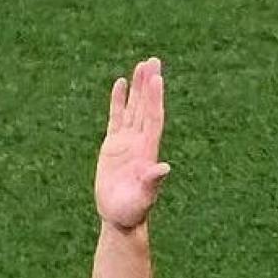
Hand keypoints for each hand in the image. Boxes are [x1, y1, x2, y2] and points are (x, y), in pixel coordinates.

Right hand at [95, 58, 171, 229]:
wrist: (120, 217)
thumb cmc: (132, 210)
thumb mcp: (143, 197)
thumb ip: (152, 182)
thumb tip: (163, 168)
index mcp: (148, 150)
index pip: (153, 118)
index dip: (154, 98)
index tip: (156, 78)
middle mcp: (140, 142)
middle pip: (145, 107)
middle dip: (148, 85)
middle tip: (152, 61)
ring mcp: (127, 142)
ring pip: (133, 109)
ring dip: (137, 88)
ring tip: (140, 65)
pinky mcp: (113, 145)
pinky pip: (117, 118)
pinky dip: (119, 101)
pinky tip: (120, 84)